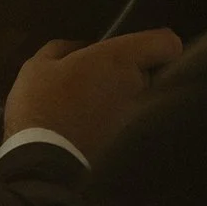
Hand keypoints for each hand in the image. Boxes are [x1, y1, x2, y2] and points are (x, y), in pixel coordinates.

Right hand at [4, 27, 181, 163]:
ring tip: (86, 102)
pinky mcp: (126, 140)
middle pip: (148, 71)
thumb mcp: (39, 66)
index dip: (156, 42)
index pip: (167, 44)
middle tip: (96, 74)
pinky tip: (86, 122)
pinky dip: (112, 118)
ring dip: (118, 96)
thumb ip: (64, 48)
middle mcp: (136, 86)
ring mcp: (134, 116)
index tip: (134, 47)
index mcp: (119, 59)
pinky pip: (125, 119)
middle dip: (128, 71)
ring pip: (136, 97)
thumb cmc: (41, 103)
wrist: (43, 162)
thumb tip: (80, 48)